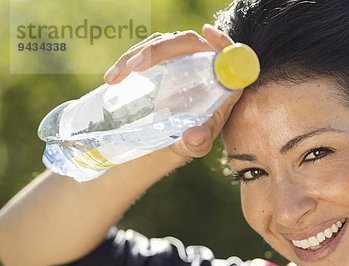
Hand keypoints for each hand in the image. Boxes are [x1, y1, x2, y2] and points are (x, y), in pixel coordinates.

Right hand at [102, 25, 242, 159]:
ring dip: (138, 55)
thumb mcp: (197, 145)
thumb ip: (198, 143)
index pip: (228, 55)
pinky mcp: (165, 59)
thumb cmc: (194, 139)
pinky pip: (147, 50)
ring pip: (164, 42)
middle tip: (136, 67)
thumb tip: (195, 136)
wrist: (174, 137)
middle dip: (161, 49)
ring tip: (117, 77)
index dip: (221, 42)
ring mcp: (183, 58)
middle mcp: (205, 64)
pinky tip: (113, 78)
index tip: (206, 32)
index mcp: (223, 82)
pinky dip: (128, 61)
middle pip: (188, 42)